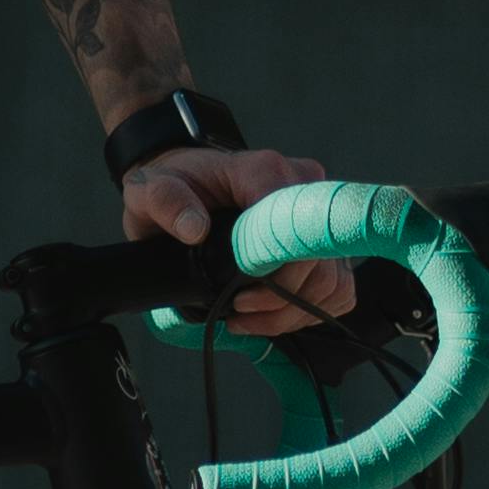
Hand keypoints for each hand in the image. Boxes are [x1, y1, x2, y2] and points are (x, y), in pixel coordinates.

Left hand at [118, 141, 356, 340]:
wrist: (184, 185)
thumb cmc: (174, 185)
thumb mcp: (152, 189)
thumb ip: (167, 201)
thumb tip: (194, 228)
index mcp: (263, 171)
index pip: (296, 227)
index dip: (276, 272)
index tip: (242, 295)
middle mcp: (300, 186)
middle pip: (320, 261)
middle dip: (281, 300)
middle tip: (239, 311)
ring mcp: (313, 215)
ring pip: (332, 279)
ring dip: (294, 311)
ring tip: (250, 317)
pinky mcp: (318, 241)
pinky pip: (337, 286)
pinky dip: (308, 309)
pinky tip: (272, 314)